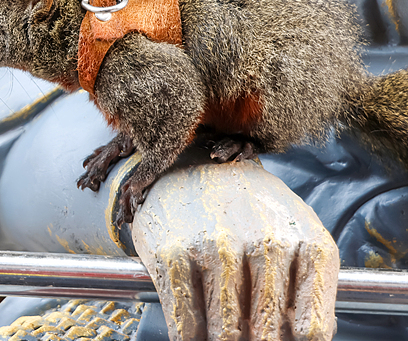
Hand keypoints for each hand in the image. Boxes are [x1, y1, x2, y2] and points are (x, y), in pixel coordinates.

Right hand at [132, 158, 338, 340]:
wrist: (190, 161)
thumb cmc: (245, 206)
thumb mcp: (293, 234)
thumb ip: (307, 286)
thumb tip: (303, 338)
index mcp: (308, 245)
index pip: (311, 331)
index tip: (279, 339)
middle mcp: (265, 246)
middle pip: (268, 336)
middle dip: (256, 340)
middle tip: (245, 335)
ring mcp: (216, 250)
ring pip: (225, 335)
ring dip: (221, 340)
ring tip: (220, 332)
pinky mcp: (173, 255)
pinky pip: (186, 324)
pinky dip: (190, 337)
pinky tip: (195, 330)